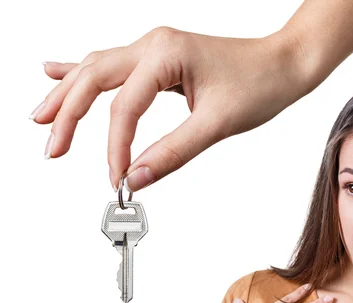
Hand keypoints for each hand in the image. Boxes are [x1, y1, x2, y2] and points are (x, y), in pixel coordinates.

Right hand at [31, 26, 305, 191]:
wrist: (285, 64)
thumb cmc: (260, 84)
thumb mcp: (216, 124)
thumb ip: (174, 152)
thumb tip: (138, 178)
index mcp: (164, 55)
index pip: (123, 108)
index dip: (115, 148)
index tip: (116, 181)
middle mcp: (153, 45)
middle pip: (93, 79)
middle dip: (67, 114)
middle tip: (51, 148)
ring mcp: (154, 50)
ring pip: (97, 69)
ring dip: (68, 94)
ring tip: (40, 116)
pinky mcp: (161, 60)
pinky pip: (113, 66)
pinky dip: (84, 74)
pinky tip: (58, 72)